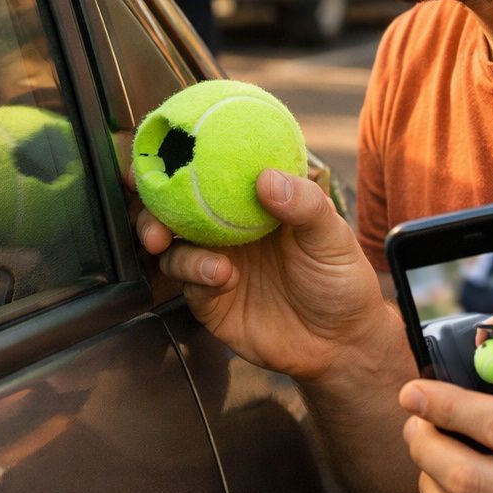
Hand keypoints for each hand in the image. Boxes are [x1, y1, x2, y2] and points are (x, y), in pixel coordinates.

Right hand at [135, 167, 388, 382]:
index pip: (206, 173)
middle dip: (151, 210)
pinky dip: (198, 278)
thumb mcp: (333, 238)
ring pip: (172, 250)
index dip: (176, 159)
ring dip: (177, 251)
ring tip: (214, 264)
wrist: (340, 344)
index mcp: (249, 203)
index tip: (158, 148)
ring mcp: (213, 264)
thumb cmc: (340, 280)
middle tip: (156, 220)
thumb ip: (305, 205)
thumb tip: (267, 177)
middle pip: (170, 212)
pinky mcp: (209, 301)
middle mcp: (223, 230)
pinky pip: (188, 285)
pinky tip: (223, 279)